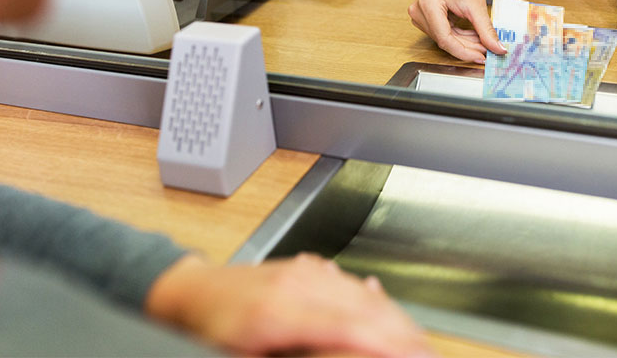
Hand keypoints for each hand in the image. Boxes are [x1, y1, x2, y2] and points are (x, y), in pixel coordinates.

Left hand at [145, 253, 433, 357]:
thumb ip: (301, 354)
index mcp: (281, 312)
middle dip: (402, 331)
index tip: (418, 354)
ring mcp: (301, 271)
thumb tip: (347, 348)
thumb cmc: (210, 332)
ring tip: (413, 338)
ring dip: (391, 315)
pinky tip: (379, 300)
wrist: (190, 292)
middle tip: (426, 351)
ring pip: (360, 292)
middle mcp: (297, 284)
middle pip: (365, 306)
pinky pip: (346, 280)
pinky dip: (370, 295)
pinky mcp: (302, 267)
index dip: (390, 342)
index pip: (352, 326)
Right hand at [408, 0, 506, 62]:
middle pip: (445, 40)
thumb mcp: (477, 5)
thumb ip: (486, 30)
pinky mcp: (425, 18)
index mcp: (428, 4)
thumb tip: (497, 49)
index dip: (464, 52)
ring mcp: (420, 15)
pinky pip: (444, 34)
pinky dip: (460, 38)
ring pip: (445, 40)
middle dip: (468, 47)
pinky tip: (475, 38)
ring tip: (483, 42)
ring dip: (465, 43)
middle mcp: (419, 11)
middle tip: (488, 51)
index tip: (481, 57)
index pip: (445, 38)